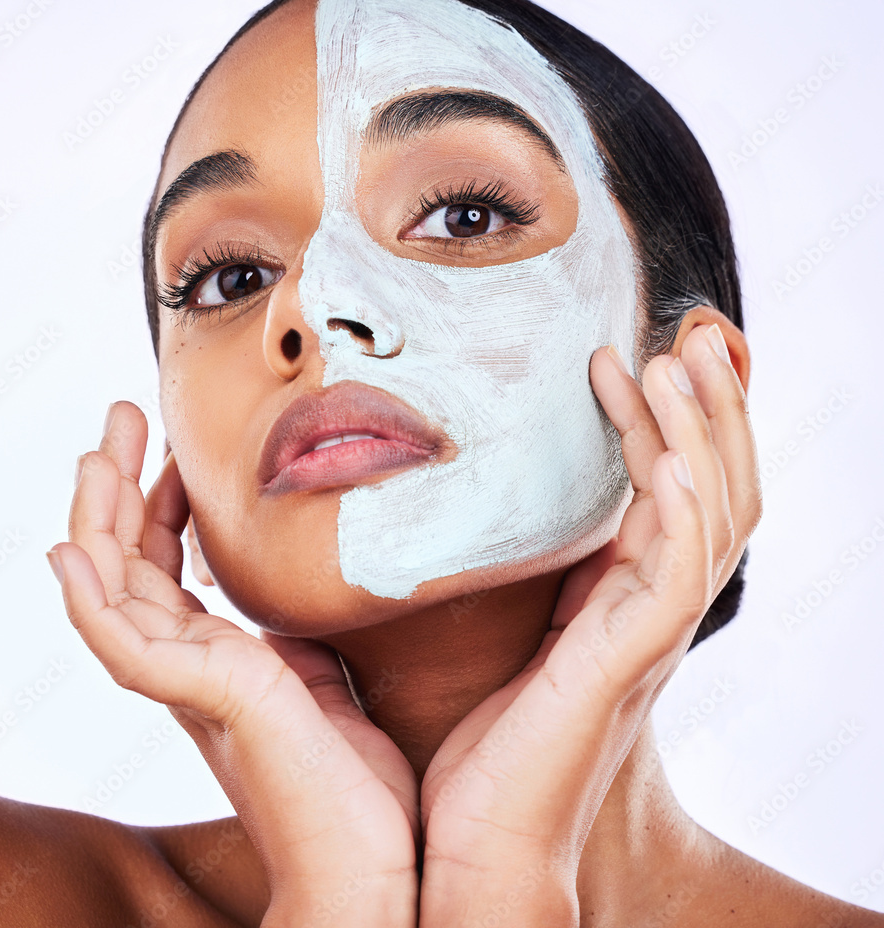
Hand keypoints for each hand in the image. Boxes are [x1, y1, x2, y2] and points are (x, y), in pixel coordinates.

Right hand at [48, 402, 418, 925]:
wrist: (374, 867)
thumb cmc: (359, 783)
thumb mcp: (331, 676)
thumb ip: (300, 631)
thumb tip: (307, 577)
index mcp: (222, 658)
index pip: (169, 566)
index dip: (162, 502)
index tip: (173, 446)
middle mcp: (193, 667)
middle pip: (130, 562)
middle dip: (120, 486)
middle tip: (124, 415)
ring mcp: (192, 686)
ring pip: (116, 590)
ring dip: (97, 519)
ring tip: (96, 452)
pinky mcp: (207, 702)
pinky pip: (125, 646)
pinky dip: (91, 599)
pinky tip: (72, 551)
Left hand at [417, 323, 760, 926]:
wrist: (474, 843)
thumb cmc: (478, 747)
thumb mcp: (501, 633)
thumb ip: (510, 575)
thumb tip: (462, 507)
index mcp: (623, 602)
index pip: (673, 494)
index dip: (665, 423)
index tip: (627, 357)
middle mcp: (652, 614)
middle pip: (717, 491)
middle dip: (710, 409)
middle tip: (691, 334)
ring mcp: (648, 640)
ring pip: (711, 518)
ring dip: (700, 435)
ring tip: (677, 360)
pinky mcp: (626, 666)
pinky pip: (676, 577)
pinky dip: (679, 510)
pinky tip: (665, 457)